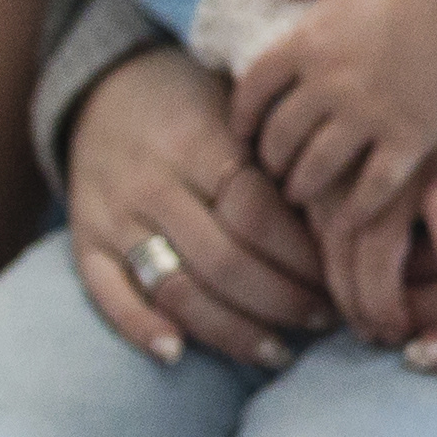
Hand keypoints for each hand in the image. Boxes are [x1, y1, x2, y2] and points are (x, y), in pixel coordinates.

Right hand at [65, 39, 330, 366]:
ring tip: (278, 352)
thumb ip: (281, 157)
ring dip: (231, 330)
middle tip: (325, 321)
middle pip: (224, 260)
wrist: (106, 84)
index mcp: (201, 142)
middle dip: (282, 301)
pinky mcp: (84, 239)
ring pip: (176, 287)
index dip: (305, 257)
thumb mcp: (241, 110)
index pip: (260, 214)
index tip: (341, 278)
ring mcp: (116, 214)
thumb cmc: (198, 102)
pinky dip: (138, 326)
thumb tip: (351, 216)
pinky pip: (107, 292)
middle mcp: (155, 182)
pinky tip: (176, 353)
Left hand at [232, 0, 436, 336]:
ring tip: (302, 193)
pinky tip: (345, 220)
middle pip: (280, 135)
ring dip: (302, 185)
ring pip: (315, 166)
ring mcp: (366, 114)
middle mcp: (327, 83)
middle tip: (275, 168)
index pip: (253, 89)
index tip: (246, 131)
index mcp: (306, 41)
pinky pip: (370, 187)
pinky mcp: (407, 138)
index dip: (244, 116)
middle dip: (272, 157)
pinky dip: (353, 209)